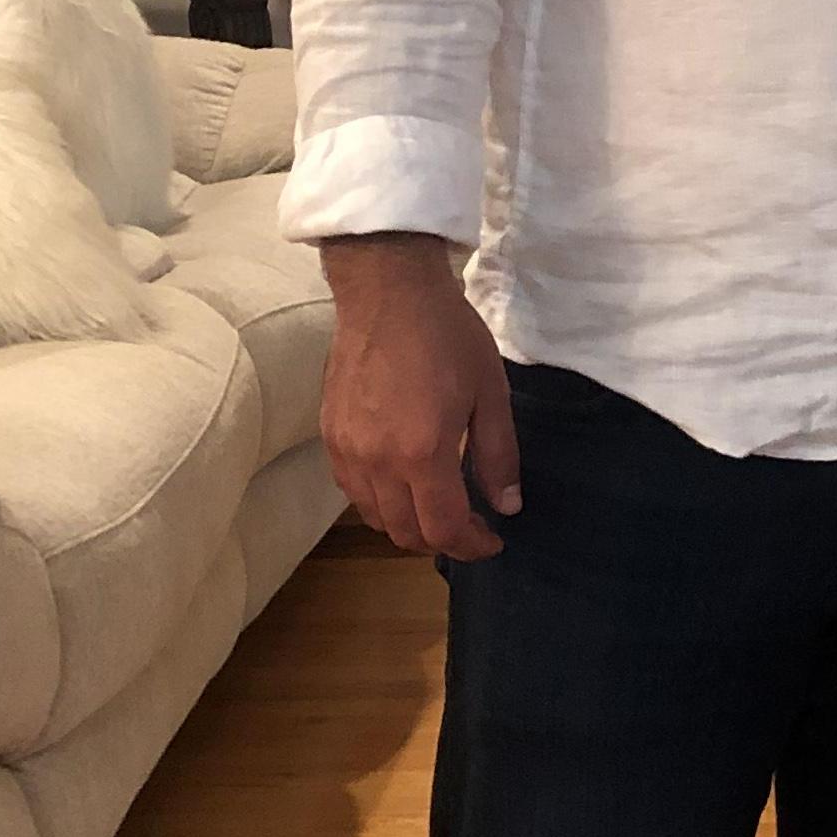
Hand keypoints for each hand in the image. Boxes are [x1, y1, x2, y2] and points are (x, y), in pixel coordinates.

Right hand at [319, 237, 521, 558]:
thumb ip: (498, 456)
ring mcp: (347, 451)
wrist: (388, 292)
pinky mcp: (329, 436)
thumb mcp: (490, 394)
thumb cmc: (448, 336)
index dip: (472, 545)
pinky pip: (352, 490)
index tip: (493, 539)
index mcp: (421, 453)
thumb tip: (507, 506)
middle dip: (442, 541)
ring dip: (408, 524)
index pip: (443, 529)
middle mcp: (377, 461)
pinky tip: (402, 484)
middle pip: (405, 533)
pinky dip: (379, 502)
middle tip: (470, 527)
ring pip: (375, 517)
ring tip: (438, 508)